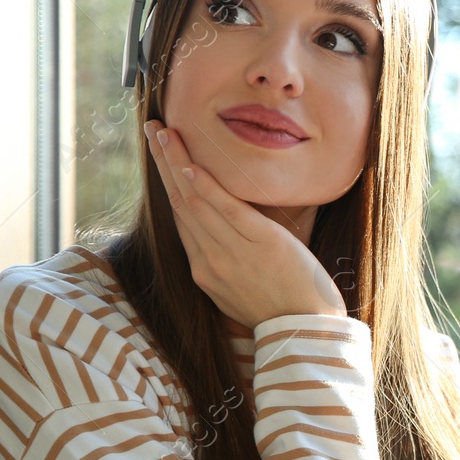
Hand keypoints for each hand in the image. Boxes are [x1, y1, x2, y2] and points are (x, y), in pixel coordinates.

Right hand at [145, 119, 347, 326]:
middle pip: (180, 203)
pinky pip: (227, 212)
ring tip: (165, 131)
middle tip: (152, 128)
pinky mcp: (262, 243)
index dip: (167, 183)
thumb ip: (225, 264)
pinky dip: (207, 187)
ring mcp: (234, 252)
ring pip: (196, 201)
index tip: (159, 155)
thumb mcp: (239, 292)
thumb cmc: (282, 310)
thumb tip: (221, 238)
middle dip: (164, 163)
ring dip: (177, 163)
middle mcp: (211, 261)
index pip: (180, 218)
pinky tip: (191, 166)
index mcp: (205, 271)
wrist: (307, 331)